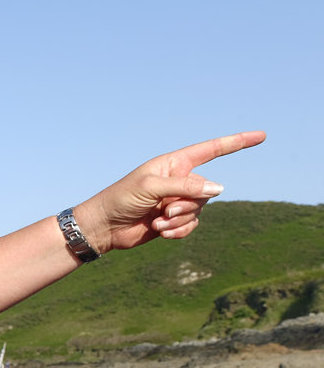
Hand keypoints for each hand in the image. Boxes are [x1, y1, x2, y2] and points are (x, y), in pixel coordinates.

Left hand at [73, 131, 264, 254]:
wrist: (105, 226)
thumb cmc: (121, 198)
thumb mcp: (152, 187)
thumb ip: (185, 187)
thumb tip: (218, 189)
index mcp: (174, 164)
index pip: (212, 150)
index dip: (236, 142)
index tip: (261, 136)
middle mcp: (180, 180)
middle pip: (206, 191)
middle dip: (187, 204)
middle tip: (162, 209)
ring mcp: (178, 201)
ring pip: (200, 211)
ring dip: (179, 220)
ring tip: (157, 221)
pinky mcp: (174, 220)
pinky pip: (192, 226)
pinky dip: (178, 231)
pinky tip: (160, 231)